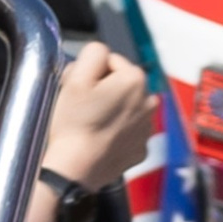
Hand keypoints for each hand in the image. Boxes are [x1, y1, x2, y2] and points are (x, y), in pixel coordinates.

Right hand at [44, 41, 157, 193]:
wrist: (76, 168)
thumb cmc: (74, 123)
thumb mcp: (74, 77)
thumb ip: (93, 53)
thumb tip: (101, 54)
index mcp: (135, 79)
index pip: (110, 61)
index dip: (91, 73)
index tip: (80, 90)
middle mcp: (149, 101)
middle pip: (120, 84)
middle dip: (104, 90)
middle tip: (83, 107)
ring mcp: (148, 127)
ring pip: (126, 106)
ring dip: (112, 109)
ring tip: (91, 124)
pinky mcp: (142, 148)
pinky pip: (128, 130)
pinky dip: (116, 132)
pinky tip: (99, 138)